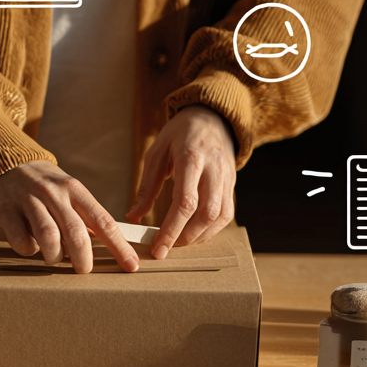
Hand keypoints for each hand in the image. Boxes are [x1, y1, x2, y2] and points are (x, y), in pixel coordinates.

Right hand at [0, 161, 139, 273]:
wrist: (4, 162)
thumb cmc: (44, 186)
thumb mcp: (69, 192)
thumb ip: (86, 216)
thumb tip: (113, 244)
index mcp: (75, 189)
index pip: (103, 221)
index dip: (119, 246)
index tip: (131, 265)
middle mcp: (54, 193)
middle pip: (76, 233)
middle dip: (83, 258)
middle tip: (83, 269)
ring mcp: (29, 200)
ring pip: (48, 237)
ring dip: (54, 256)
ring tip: (54, 258)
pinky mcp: (6, 210)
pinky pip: (21, 240)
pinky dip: (28, 250)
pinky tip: (30, 246)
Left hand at [125, 105, 235, 258]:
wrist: (211, 118)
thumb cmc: (179, 135)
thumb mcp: (156, 153)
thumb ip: (146, 187)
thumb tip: (133, 217)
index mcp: (192, 157)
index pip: (186, 201)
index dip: (172, 229)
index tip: (158, 248)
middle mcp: (214, 169)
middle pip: (207, 213)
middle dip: (186, 237)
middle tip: (166, 248)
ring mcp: (227, 178)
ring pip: (220, 217)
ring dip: (200, 236)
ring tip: (179, 242)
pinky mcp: (232, 185)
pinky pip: (226, 214)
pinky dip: (211, 229)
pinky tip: (194, 233)